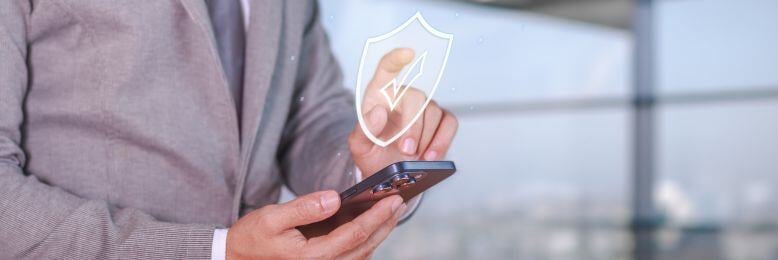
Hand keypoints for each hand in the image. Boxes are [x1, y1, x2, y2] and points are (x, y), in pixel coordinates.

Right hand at [226, 191, 405, 259]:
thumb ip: (304, 207)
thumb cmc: (253, 238)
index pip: (354, 235)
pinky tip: (373, 223)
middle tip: (400, 201)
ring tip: (392, 209)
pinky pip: (353, 255)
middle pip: (365, 246)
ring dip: (379, 232)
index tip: (393, 200)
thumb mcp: (272, 217)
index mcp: (312, 257)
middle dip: (385, 223)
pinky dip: (366, 239)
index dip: (376, 217)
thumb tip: (335, 197)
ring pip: (362, 253)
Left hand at [349, 48, 458, 174]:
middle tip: (406, 149)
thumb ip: (365, 130)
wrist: (389, 174)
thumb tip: (379, 113)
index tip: (407, 53)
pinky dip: (442, 141)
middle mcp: (404, 96)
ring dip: (425, 138)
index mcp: (381, 94)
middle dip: (413, 126)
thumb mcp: (359, 146)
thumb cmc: (373, 153)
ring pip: (434, 112)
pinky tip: (431, 155)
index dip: (397, 58)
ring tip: (415, 156)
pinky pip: (449, 123)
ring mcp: (425, 107)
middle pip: (416, 97)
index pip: (387, 68)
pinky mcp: (441, 121)